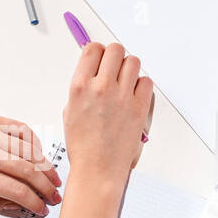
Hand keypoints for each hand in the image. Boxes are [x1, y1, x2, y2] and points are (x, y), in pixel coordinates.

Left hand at [0, 109, 60, 216]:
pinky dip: (35, 144)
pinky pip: (22, 131)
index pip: (17, 191)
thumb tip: (14, 206)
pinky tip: (39, 156)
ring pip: (30, 152)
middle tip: (55, 197)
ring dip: (46, 168)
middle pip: (29, 172)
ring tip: (54, 179)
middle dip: (47, 188)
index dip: (34, 203)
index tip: (42, 209)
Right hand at [63, 42, 153, 192]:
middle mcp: (101, 87)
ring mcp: (122, 97)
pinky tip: (135, 96)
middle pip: (115, 50)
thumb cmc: (83, 145)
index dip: (99, 52)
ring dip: (130, 69)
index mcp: (79, 86)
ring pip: (133, 62)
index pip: (93, 49)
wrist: (98, 168)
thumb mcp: (70, 110)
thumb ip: (83, 87)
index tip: (101, 59)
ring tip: (126, 83)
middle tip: (115, 69)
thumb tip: (93, 70)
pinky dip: (142, 85)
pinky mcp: (139, 108)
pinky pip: (147, 82)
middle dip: (116, 57)